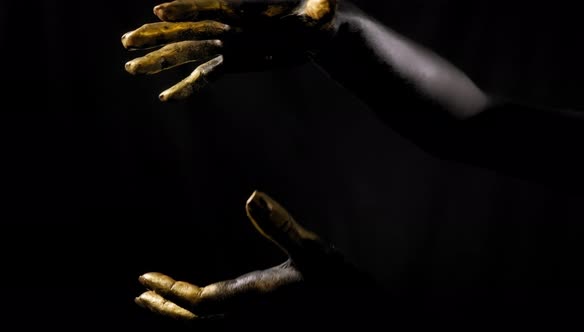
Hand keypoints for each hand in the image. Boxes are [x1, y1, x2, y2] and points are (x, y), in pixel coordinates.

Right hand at [121, 0, 337, 100]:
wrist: (320, 30)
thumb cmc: (321, 14)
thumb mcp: (322, 10)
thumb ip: (320, 7)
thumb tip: (326, 6)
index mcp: (247, 10)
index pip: (212, 7)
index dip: (186, 9)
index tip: (158, 12)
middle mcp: (232, 27)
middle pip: (189, 31)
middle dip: (158, 37)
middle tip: (126, 43)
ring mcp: (231, 45)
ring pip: (189, 52)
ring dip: (161, 61)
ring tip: (131, 68)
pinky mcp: (236, 61)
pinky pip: (206, 75)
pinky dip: (186, 86)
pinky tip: (166, 97)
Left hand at [134, 191, 383, 326]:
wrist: (357, 302)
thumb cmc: (335, 279)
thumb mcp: (311, 248)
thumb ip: (280, 224)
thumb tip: (251, 196)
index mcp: (252, 298)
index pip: (198, 302)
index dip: (168, 293)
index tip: (142, 281)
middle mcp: (249, 316)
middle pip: (196, 323)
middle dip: (166, 311)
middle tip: (141, 298)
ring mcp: (256, 320)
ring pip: (209, 327)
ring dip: (181, 317)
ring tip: (159, 304)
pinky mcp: (264, 317)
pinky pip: (223, 323)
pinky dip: (203, 317)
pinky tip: (202, 304)